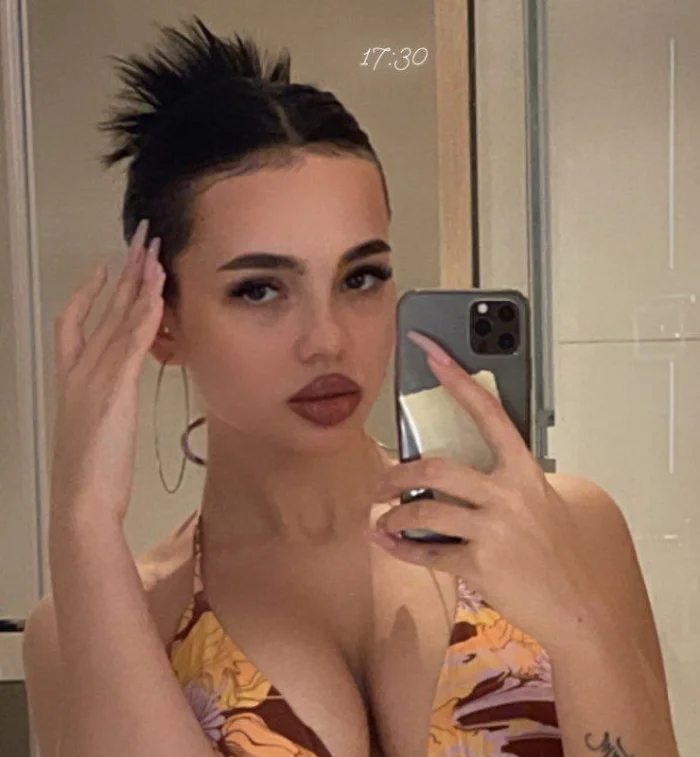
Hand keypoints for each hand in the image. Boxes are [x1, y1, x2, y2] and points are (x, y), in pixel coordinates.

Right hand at [50, 220, 164, 526]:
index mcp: (71, 377)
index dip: (88, 292)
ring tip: (152, 252)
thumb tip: (121, 385)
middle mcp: (80, 369)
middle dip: (124, 272)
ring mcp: (95, 377)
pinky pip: (131, 344)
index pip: (73, 322)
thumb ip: (107, 397)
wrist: (82, 498)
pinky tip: (157, 294)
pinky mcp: (114, 390)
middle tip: (141, 240)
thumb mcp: (97, 424)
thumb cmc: (91, 469)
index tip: (104, 267)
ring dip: (138, 283)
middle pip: (104, 309)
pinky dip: (144, 317)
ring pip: (119, 319)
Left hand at [370, 331, 596, 647]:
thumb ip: (505, 480)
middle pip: (436, 467)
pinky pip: (425, 552)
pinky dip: (399, 548)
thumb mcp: (541, 502)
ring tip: (382, 519)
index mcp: (525, 471)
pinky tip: (386, 542)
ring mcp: (494, 530)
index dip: (458, 379)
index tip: (431, 351)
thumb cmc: (557, 551)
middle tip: (382, 482)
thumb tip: (457, 469)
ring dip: (392, 514)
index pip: (488, 412)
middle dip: (396, 474)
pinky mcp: (480, 565)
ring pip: (423, 510)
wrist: (578, 606)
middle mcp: (509, 494)